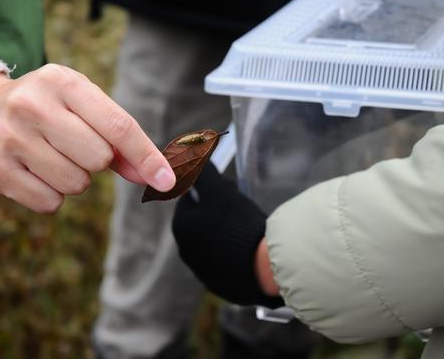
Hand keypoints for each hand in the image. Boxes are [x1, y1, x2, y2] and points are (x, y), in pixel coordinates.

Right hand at [0, 64, 175, 212]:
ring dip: (73, 179)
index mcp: (62, 82)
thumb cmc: (44, 109)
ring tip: (49, 156)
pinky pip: (50, 202)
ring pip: (76, 184)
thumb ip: (119, 139)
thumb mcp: (80, 106)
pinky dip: (51, 194)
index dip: (146, 156)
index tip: (167, 180)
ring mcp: (9, 138)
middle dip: (95, 161)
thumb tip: (156, 176)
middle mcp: (32, 105)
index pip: (118, 126)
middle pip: (98, 159)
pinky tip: (32, 171)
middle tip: (72, 146)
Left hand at [172, 161, 282, 307]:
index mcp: (182, 228)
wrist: (261, 267)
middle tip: (238, 206)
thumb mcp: (219, 190)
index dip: (210, 191)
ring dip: (226, 233)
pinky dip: (235, 254)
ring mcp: (203, 272)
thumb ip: (204, 172)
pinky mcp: (221, 286)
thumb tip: (193, 157)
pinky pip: (225, 263)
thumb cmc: (237, 223)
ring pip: (213, 244)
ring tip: (248, 227)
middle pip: (200, 223)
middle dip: (217, 213)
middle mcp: (186, 252)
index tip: (227, 190)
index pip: (189, 201)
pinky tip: (251, 249)